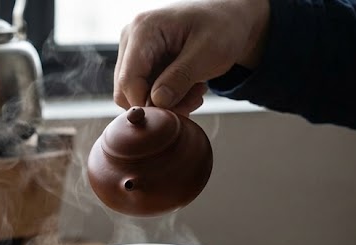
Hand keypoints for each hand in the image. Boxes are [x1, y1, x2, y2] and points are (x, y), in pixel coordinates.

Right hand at [114, 0, 269, 115]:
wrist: (230, 18)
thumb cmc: (222, 26)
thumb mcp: (208, 52)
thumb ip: (181, 77)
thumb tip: (157, 102)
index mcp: (143, 30)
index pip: (128, 80)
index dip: (147, 104)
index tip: (173, 115)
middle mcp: (131, 39)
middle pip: (126, 90)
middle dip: (158, 105)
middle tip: (191, 102)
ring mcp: (134, 50)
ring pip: (135, 94)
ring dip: (165, 103)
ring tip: (194, 91)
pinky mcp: (142, 61)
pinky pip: (144, 91)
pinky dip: (167, 98)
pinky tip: (189, 87)